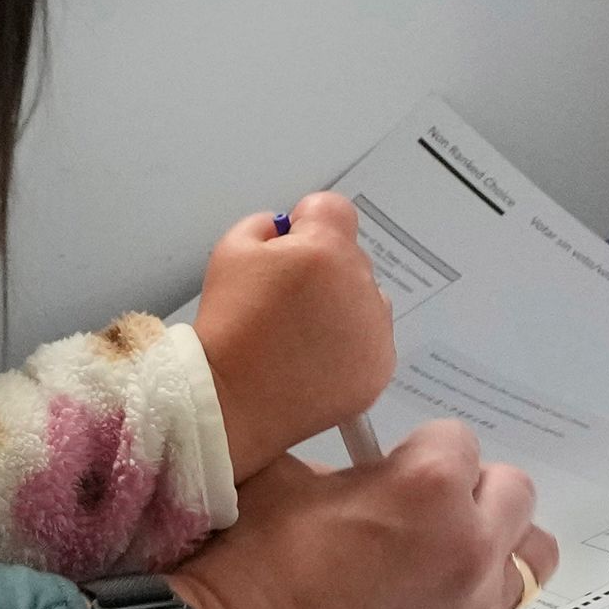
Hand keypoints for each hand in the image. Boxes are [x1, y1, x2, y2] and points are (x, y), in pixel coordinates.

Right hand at [167, 429, 556, 608]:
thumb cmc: (242, 575)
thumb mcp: (276, 481)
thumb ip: (337, 469)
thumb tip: (355, 480)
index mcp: (426, 489)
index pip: (457, 439)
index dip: (416, 449)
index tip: (385, 466)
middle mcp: (467, 549)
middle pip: (514, 494)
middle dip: (469, 490)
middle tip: (417, 507)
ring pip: (525, 562)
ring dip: (487, 548)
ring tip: (432, 559)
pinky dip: (458, 604)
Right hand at [190, 193, 396, 471]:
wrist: (232, 399)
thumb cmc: (228, 324)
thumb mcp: (230, 250)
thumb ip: (266, 226)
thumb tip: (287, 232)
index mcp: (324, 251)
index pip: (333, 209)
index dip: (305, 221)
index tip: (285, 247)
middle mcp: (361, 286)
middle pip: (349, 256)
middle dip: (321, 268)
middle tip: (282, 300)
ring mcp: (376, 331)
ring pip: (365, 298)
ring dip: (340, 305)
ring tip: (299, 335)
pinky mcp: (380, 368)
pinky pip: (371, 339)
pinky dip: (348, 344)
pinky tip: (313, 359)